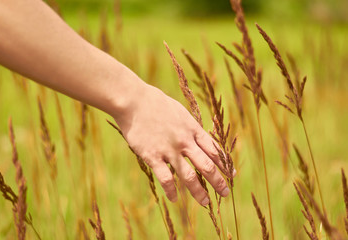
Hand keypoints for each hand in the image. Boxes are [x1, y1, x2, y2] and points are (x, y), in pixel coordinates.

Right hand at [114, 84, 230, 205]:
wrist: (133, 101)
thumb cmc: (156, 104)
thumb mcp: (180, 112)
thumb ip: (189, 127)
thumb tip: (199, 137)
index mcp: (192, 129)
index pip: (214, 150)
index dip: (225, 164)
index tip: (231, 174)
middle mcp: (185, 141)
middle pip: (207, 165)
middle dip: (218, 182)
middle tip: (225, 193)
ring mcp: (170, 150)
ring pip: (189, 176)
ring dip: (199, 192)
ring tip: (205, 202)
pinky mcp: (153, 156)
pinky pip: (166, 178)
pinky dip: (171, 191)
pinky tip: (174, 199)